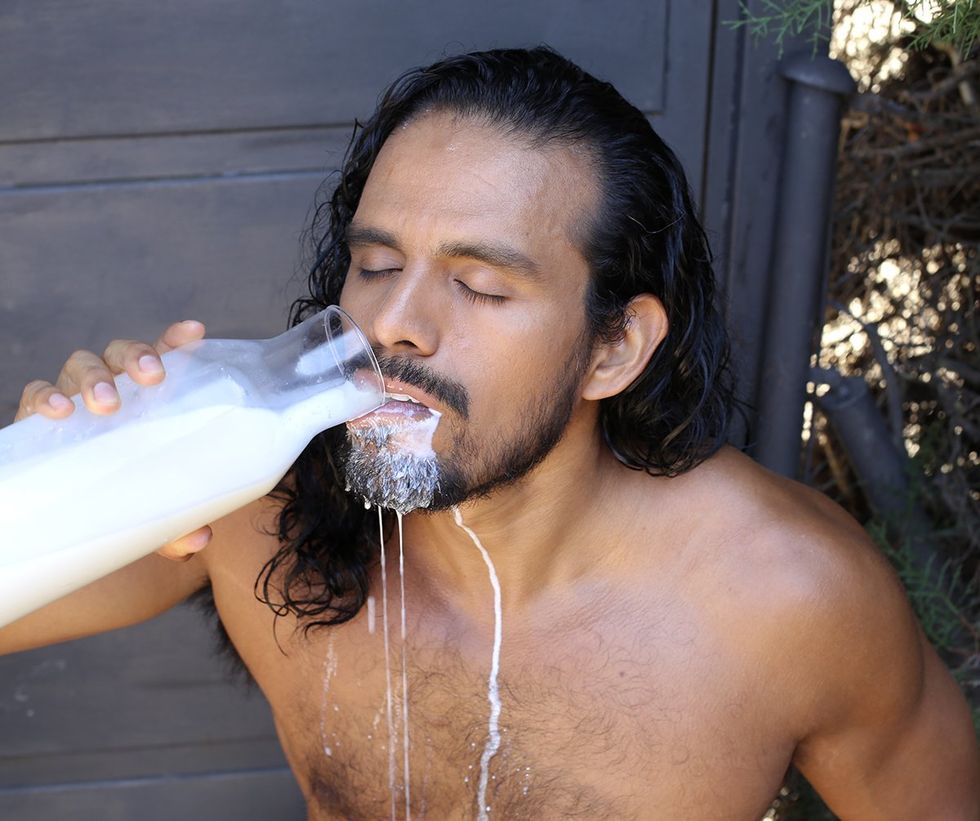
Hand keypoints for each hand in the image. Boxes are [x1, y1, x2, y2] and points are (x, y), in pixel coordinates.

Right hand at [14, 319, 212, 560]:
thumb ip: (178, 521)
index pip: (164, 355)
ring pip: (81, 365)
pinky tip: (57, 411)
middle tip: (152, 377)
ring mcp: (73, 398)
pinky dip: (45, 396)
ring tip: (106, 403)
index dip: (177, 340)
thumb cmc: (127, 492)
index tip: (195, 332)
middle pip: (122, 353)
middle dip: (137, 356)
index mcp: (147, 395)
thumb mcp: (155, 508)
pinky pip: (36, 393)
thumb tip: (198, 539)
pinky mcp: (37, 419)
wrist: (74, 515)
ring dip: (96, 377)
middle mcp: (112, 386)